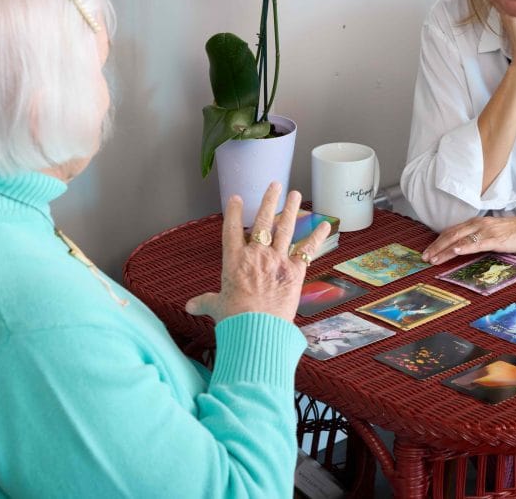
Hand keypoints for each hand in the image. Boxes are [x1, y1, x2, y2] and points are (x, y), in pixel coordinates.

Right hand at [185, 183, 330, 322]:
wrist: (257, 329)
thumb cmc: (233, 320)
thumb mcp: (216, 307)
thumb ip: (205, 302)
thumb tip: (190, 306)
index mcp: (234, 260)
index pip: (232, 229)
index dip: (234, 212)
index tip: (237, 198)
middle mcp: (256, 255)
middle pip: (263, 221)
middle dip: (269, 200)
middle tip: (275, 185)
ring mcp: (277, 261)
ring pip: (285, 228)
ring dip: (291, 209)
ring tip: (294, 194)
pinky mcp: (295, 272)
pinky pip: (307, 250)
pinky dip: (317, 237)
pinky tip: (325, 225)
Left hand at [422, 215, 515, 264]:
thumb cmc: (515, 233)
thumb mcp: (492, 232)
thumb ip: (478, 237)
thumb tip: (465, 246)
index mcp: (476, 222)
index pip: (452, 231)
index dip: (438, 241)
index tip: (428, 250)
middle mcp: (478, 224)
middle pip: (451, 235)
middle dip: (436, 247)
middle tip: (425, 257)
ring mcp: (486, 231)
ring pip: (459, 239)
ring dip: (444, 250)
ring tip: (434, 258)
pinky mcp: (494, 239)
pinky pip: (476, 243)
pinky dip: (464, 247)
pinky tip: (455, 251)